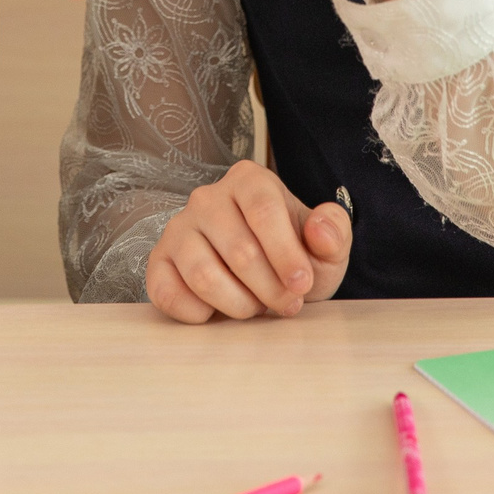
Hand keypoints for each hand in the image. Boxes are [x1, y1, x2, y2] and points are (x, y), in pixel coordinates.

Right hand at [146, 160, 352, 321]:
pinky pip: (168, 293)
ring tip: (255, 305)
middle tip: (287, 304)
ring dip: (238, 304)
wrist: (259, 276)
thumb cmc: (290, 258)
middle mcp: (207, 198)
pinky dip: (199, 313)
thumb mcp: (324, 249)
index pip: (263, 210)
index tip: (303, 285)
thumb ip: (334, 234)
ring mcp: (178, 229)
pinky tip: (218, 311)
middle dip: (270, 289)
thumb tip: (321, 230)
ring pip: (204, 276)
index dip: (286, 253)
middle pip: (239, 250)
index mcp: (249, 180)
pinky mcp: (159, 261)